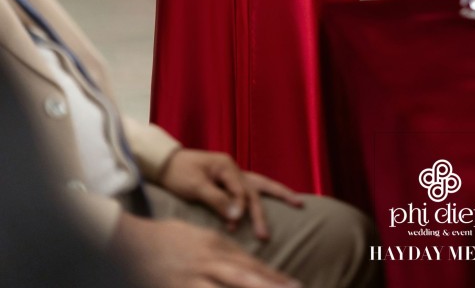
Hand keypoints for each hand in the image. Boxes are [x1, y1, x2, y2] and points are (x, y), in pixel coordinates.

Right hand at [113, 214, 299, 287]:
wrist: (130, 243)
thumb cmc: (168, 240)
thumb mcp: (202, 238)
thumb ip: (225, 251)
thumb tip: (248, 263)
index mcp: (215, 246)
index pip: (250, 264)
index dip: (274, 277)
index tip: (295, 286)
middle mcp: (208, 261)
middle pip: (245, 277)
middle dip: (271, 287)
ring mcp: (192, 278)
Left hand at [159, 149, 302, 240]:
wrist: (165, 163)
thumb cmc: (179, 173)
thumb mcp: (195, 187)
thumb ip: (217, 200)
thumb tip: (237, 215)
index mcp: (227, 166)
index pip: (241, 191)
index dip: (240, 208)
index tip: (233, 225)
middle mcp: (234, 169)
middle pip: (257, 189)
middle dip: (267, 208)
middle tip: (269, 232)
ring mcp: (232, 174)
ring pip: (259, 185)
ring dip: (276, 195)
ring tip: (297, 202)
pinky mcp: (227, 181)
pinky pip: (249, 189)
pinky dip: (259, 197)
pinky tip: (270, 203)